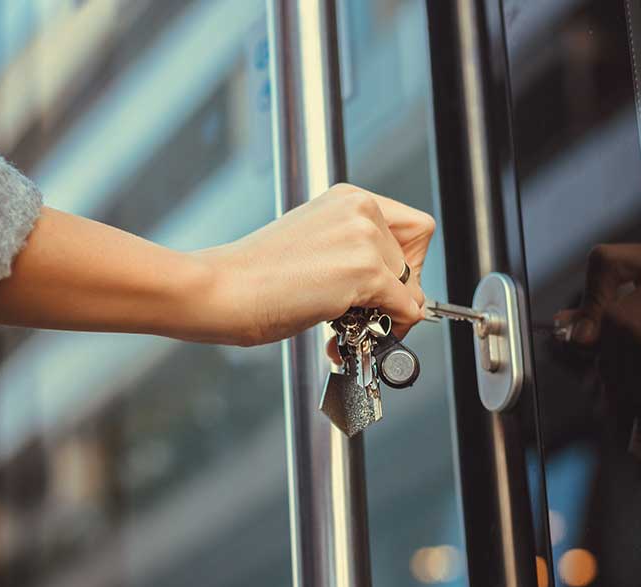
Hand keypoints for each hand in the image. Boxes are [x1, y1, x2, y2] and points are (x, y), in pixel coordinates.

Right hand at [187, 183, 434, 346]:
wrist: (224, 290)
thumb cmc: (255, 275)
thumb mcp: (314, 244)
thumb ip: (353, 252)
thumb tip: (392, 286)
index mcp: (348, 199)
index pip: (413, 228)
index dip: (408, 263)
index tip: (390, 286)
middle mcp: (360, 210)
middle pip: (415, 259)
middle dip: (399, 293)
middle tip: (371, 316)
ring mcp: (363, 238)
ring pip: (411, 287)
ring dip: (388, 315)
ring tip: (349, 326)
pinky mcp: (364, 270)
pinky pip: (405, 308)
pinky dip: (390, 328)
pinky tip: (352, 334)